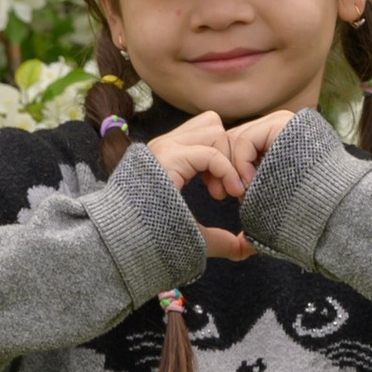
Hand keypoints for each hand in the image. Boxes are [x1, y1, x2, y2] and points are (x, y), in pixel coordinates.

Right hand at [145, 105, 300, 259]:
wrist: (124, 242)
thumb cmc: (153, 240)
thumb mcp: (193, 233)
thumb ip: (221, 238)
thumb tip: (248, 249)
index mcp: (167, 155)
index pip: (206, 132)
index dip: (223, 158)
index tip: (225, 192)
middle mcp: (164, 145)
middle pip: (212, 123)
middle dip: (226, 153)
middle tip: (224, 190)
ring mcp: (164, 148)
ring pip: (214, 129)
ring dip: (226, 159)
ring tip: (221, 192)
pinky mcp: (168, 158)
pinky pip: (211, 153)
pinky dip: (226, 171)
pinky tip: (227, 194)